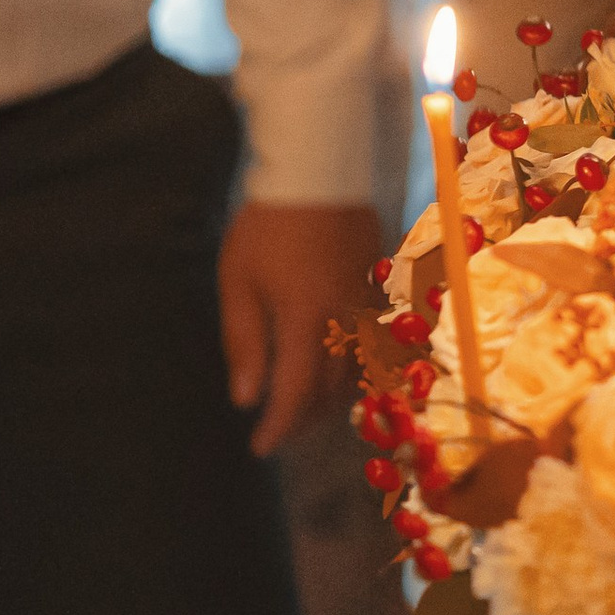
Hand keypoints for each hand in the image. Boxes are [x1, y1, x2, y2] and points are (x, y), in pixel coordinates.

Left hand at [218, 199, 383, 454]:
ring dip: (331, 394)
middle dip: (305, 416)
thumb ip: (244, 342)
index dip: (278, 426)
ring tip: (304, 405)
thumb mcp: (239, 281)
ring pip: (357, 364)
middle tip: (278, 430)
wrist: (319, 166)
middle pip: (332, 386)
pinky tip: (334, 361)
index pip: (296, 392)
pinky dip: (351, 361)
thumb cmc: (268, 225)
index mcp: (307, 318)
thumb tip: (246, 398)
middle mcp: (345, 316)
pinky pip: (370, 336)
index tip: (258, 447)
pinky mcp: (376, 279)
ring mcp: (366, 297)